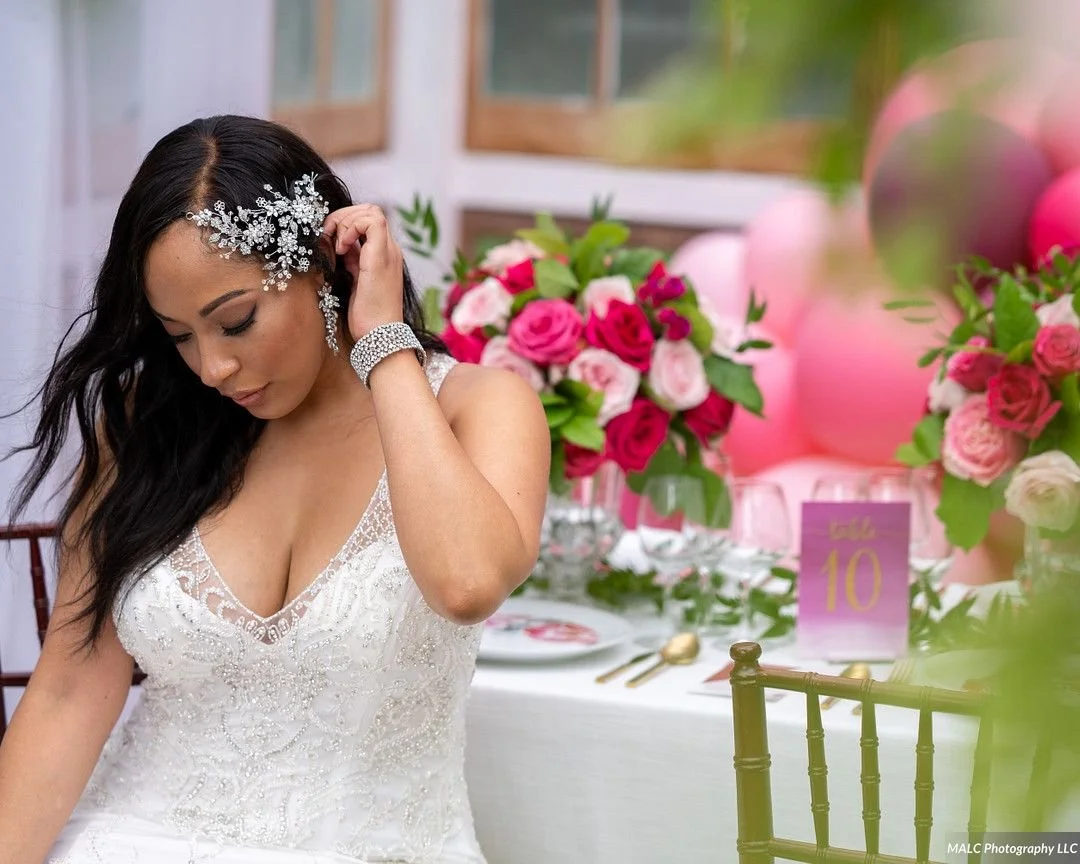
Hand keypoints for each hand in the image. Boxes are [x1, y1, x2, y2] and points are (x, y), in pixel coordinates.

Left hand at [323, 204, 403, 339]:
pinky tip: (341, 248)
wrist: (379, 335)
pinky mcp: (381, 257)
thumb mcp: (355, 280)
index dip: (346, 221)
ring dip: (346, 221)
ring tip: (336, 244)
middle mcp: (390, 250)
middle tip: (328, 235)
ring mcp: (388, 252)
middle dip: (343, 216)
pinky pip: (371, 222)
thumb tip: (336, 245)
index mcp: (384, 255)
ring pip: (371, 211)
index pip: (368, 220)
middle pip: (370, 210)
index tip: (329, 239)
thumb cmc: (367, 316)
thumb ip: (351, 260)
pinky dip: (351, 228)